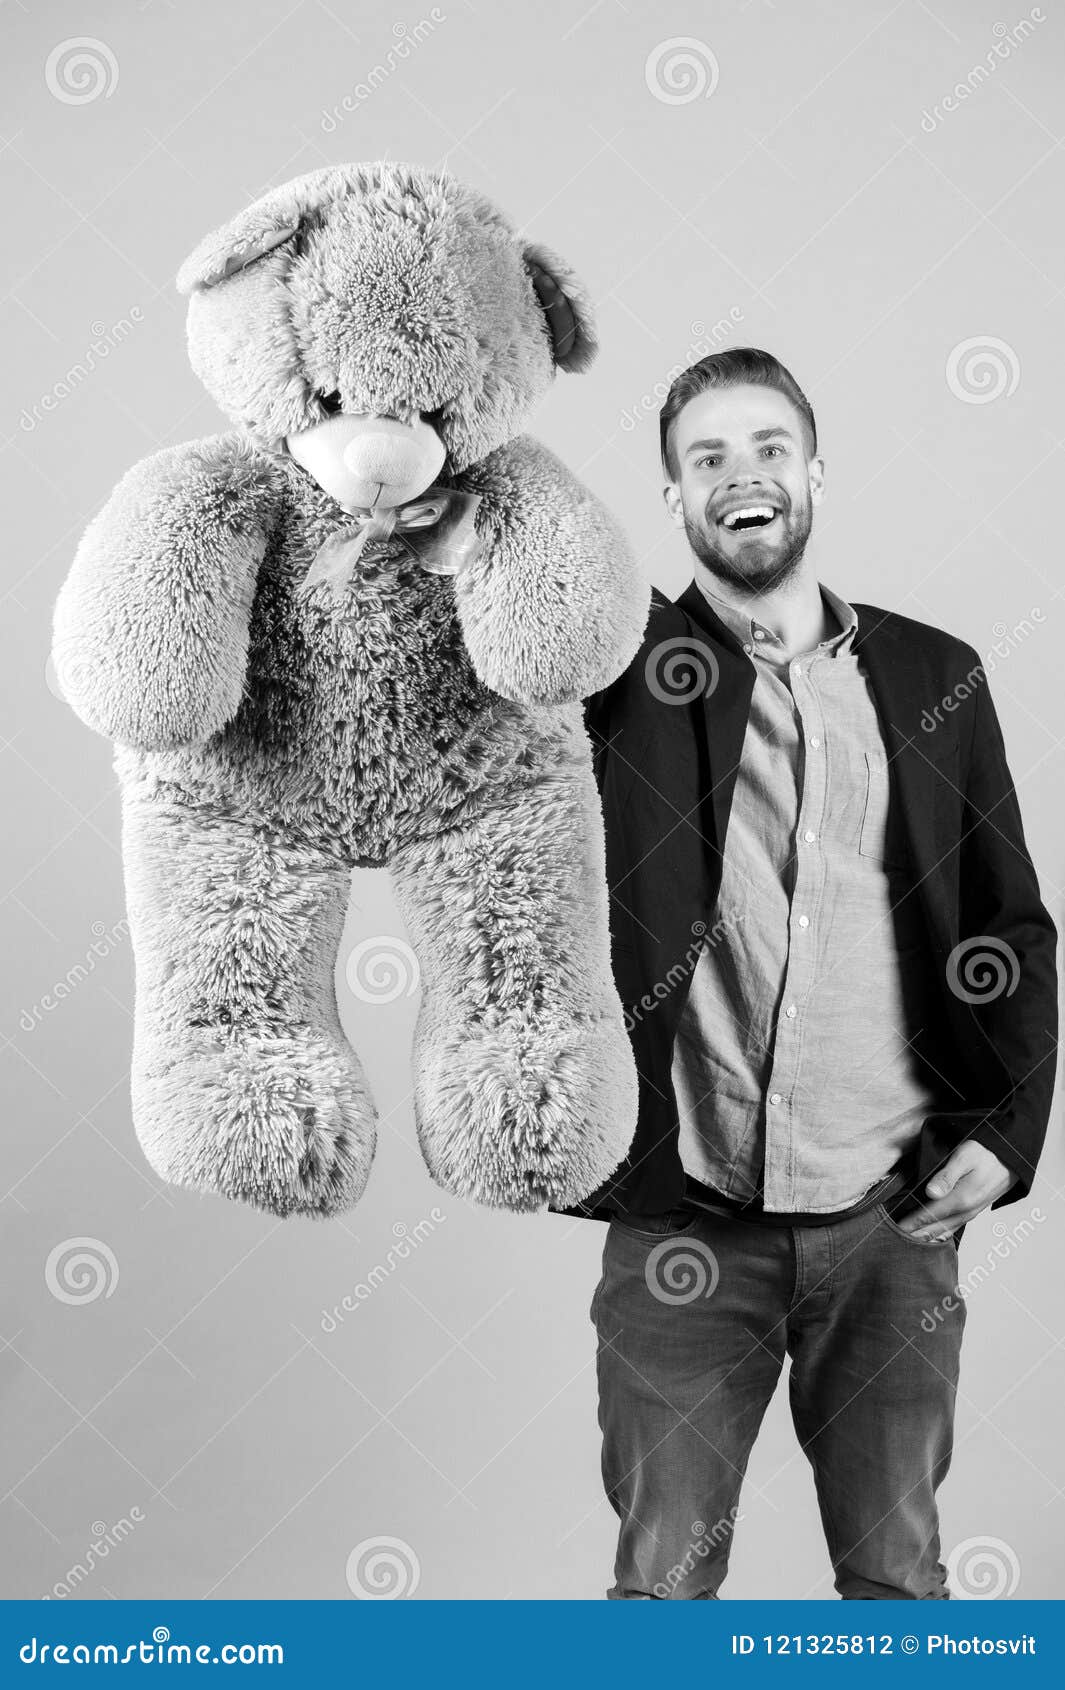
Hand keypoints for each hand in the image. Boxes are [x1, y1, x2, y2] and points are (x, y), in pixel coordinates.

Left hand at [895, 1141, 1014, 1240]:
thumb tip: (930, 1194)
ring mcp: (972, 1212)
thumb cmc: (986, 1151)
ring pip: (946, 1231)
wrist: (1013, 1155)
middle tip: (896, 1242)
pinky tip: (934, 1237)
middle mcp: (967, 1210)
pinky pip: (955, 1227)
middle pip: (935, 1229)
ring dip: (928, 1238)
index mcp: (961, 1198)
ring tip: (909, 1244)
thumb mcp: (964, 1156)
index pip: (928, 1216)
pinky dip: (941, 1234)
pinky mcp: (976, 1209)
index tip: (893, 1230)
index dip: (910, 1224)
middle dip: (915, 1235)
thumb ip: (946, 1176)